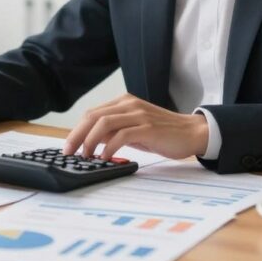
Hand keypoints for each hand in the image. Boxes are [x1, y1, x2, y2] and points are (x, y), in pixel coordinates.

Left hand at [62, 94, 208, 159]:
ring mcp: (138, 115)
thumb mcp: (134, 129)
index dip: (77, 130)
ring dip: (90, 141)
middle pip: (93, 117)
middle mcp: (129, 105)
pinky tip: (105, 157)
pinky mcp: (148, 128)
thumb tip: (90, 141)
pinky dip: (109, 147)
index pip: (92, 114)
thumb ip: (114, 131)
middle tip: (69, 153)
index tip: (69, 146)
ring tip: (86, 156)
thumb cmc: (163, 133)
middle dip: (77, 136)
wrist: (192, 132)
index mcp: (124, 103)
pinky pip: (121, 135)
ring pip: (104, 124)